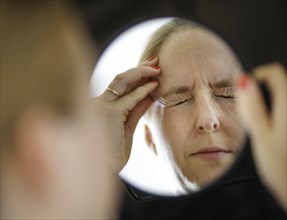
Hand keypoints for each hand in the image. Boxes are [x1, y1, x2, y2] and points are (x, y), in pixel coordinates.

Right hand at [93, 56, 159, 171]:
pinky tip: (154, 86)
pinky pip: (129, 99)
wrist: (105, 171)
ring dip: (141, 72)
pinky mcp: (109, 115)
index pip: (119, 85)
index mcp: (101, 106)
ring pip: (122, 81)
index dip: (136, 75)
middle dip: (139, 68)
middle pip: (120, 78)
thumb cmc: (113, 152)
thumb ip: (136, 109)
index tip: (150, 70)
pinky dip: (143, 91)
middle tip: (155, 61)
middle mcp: (98, 102)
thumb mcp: (127, 126)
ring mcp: (102, 107)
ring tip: (157, 68)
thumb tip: (148, 94)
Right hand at [237, 62, 286, 210]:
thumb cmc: (280, 166)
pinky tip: (264, 130)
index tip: (244, 91)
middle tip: (249, 114)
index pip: (273, 72)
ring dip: (262, 104)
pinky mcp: (285, 124)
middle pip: (276, 83)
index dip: (256, 76)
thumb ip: (254, 107)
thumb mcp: (261, 136)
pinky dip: (268, 113)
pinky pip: (278, 109)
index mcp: (286, 106)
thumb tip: (245, 80)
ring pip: (276, 97)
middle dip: (257, 92)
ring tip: (256, 124)